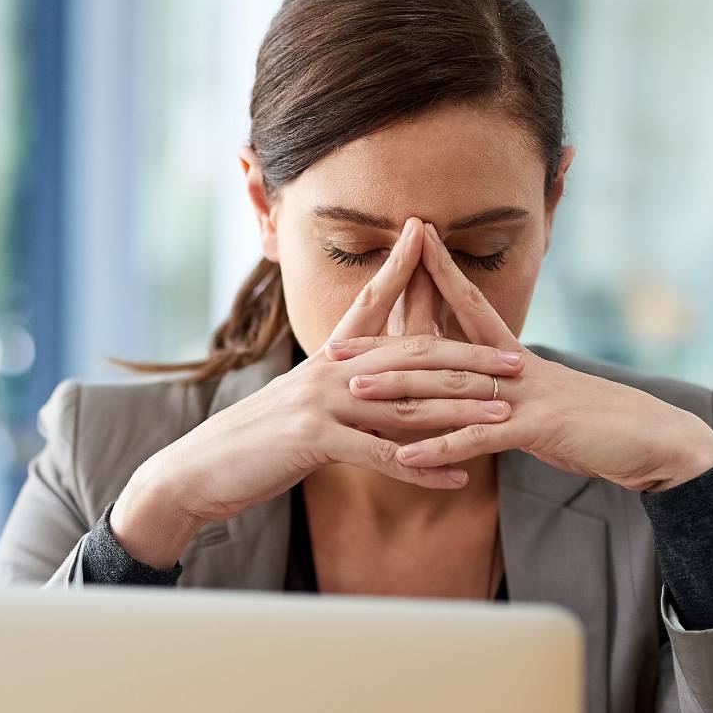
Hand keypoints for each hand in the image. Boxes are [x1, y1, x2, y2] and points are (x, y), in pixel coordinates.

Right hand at [111, 218, 525, 566]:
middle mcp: (327, 371)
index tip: (427, 236)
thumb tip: (373, 390)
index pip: (370, 304)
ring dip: (460, 413)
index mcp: (326, 359)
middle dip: (468, 357)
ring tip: (505, 417)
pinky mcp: (314, 440)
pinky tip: (459, 476)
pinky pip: (381, 455)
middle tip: (515, 360)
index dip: (401, 270)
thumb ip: (339, 394)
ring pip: (405, 403)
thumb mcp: (298, 408)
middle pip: (411, 355)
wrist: (197, 471)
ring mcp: (320, 402)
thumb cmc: (251, 444)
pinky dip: (423, 468)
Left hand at [330, 222, 712, 493]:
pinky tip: (405, 460)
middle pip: (439, 347)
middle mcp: (514, 366)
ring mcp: (526, 394)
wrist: (657, 440)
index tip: (401, 256)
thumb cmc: (599, 425)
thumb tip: (475, 395)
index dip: (434, 279)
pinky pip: (478, 438)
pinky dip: (440, 449)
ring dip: (399, 393)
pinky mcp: (538, 427)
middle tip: (334, 346)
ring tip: (353, 394)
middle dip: (385, 347)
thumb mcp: (545, 402)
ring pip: (450, 388)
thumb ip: (507, 395)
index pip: (468, 306)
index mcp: (514, 356)